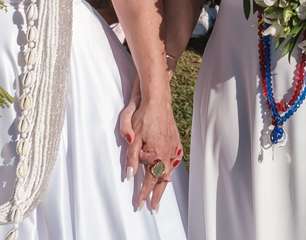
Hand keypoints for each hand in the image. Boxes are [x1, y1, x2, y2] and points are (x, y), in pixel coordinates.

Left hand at [118, 89, 181, 211]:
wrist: (158, 99)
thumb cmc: (144, 116)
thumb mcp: (133, 137)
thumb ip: (132, 157)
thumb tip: (130, 175)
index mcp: (157, 154)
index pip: (149, 179)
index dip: (144, 193)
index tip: (140, 205)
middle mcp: (167, 152)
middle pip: (162, 179)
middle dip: (157, 194)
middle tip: (153, 207)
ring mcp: (173, 146)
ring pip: (169, 169)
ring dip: (164, 182)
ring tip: (161, 192)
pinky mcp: (175, 139)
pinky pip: (174, 158)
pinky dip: (172, 167)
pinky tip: (171, 170)